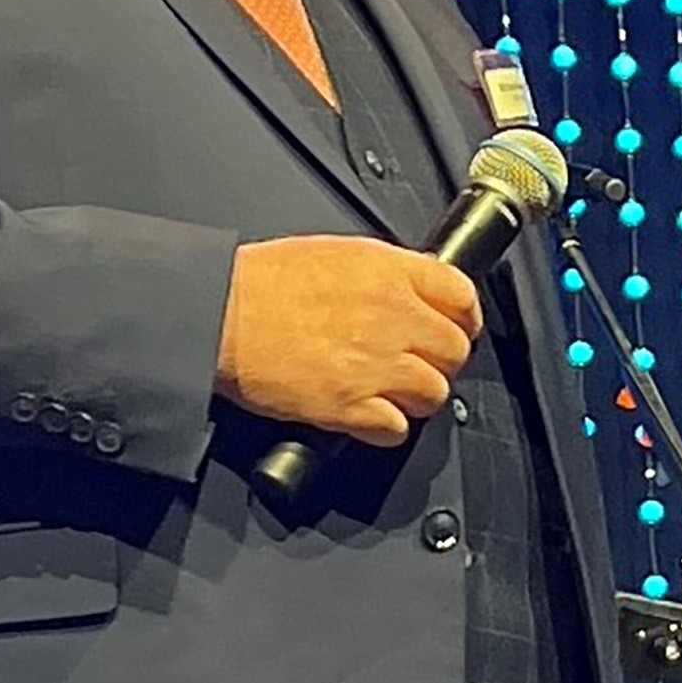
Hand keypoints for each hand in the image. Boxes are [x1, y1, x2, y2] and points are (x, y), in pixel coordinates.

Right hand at [215, 235, 483, 444]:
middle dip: (440, 360)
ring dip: (416, 397)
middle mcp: (392, 316)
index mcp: (388, 272)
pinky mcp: (350, 406)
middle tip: (420, 363)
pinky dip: (385, 428)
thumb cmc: (258, 283)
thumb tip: (409, 288)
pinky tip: (367, 415)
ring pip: (434, 393)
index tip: (457, 327)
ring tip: (392, 392)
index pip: (462, 296)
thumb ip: (382, 272)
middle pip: (455, 350)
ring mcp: (375, 364)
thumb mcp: (334, 253)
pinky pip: (396, 429)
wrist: (218, 314)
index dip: (464, 317)